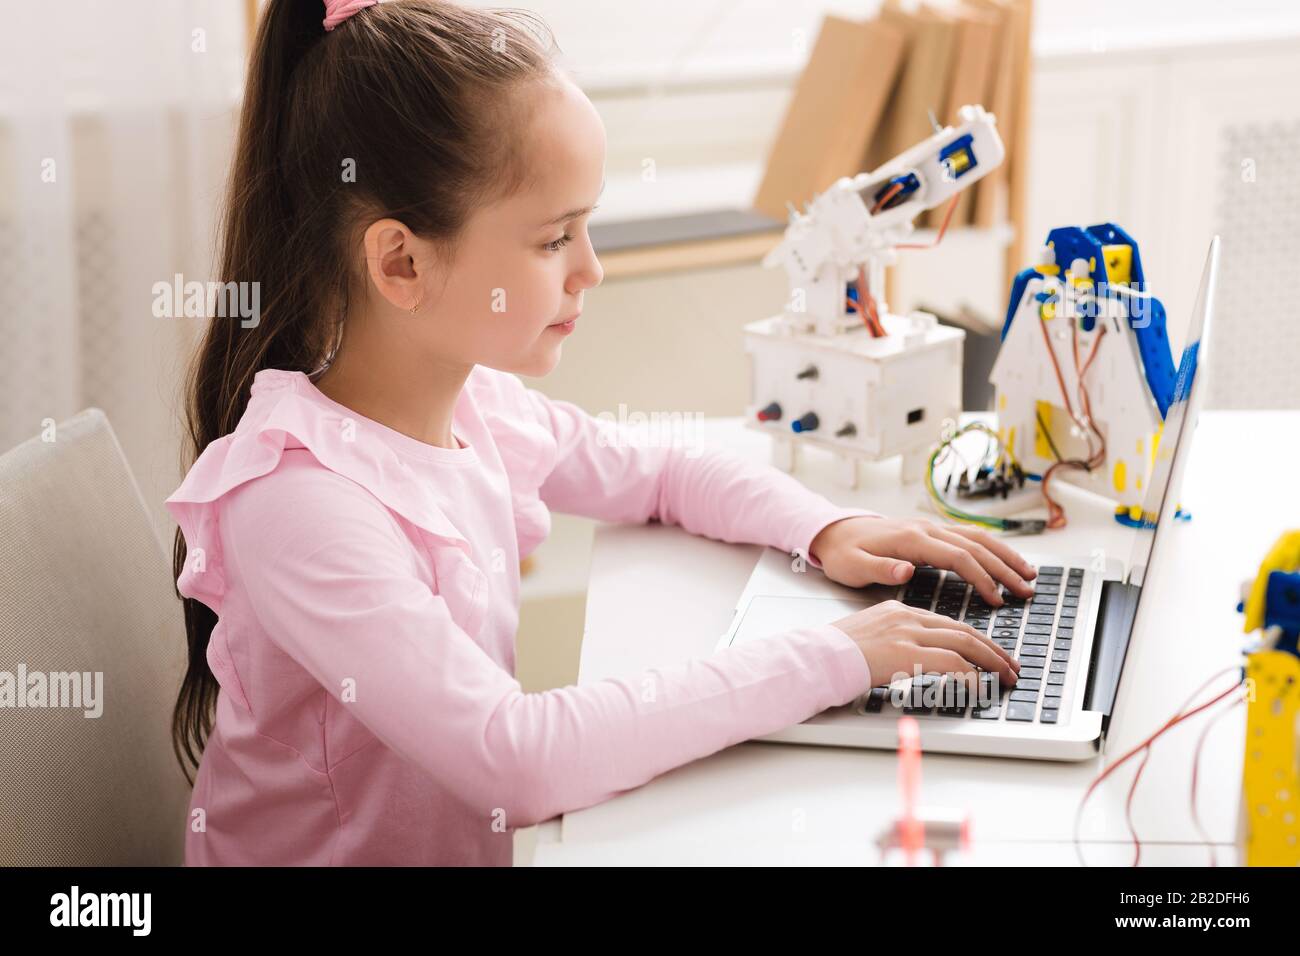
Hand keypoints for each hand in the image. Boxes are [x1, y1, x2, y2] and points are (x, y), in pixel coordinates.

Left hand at [809, 516, 1036, 606]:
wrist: (833, 532)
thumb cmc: (843, 554)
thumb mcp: (853, 566)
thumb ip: (880, 569)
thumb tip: (905, 570)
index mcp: (912, 539)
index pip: (958, 557)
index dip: (981, 578)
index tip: (997, 599)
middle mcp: (926, 529)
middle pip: (976, 546)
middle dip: (1004, 568)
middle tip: (1027, 590)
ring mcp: (930, 527)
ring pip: (978, 537)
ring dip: (1005, 555)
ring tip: (1029, 574)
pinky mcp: (930, 531)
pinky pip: (969, 537)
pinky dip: (992, 548)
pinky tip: (1005, 560)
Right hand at [831, 600, 1019, 688]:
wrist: (814, 656)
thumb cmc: (832, 654)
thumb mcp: (866, 638)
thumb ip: (891, 642)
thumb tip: (908, 659)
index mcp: (897, 610)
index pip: (946, 623)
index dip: (973, 639)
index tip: (988, 652)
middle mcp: (906, 617)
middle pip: (962, 630)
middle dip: (992, 649)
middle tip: (1010, 666)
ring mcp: (907, 633)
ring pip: (964, 643)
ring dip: (991, 662)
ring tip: (1006, 677)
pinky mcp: (907, 653)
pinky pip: (951, 663)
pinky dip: (971, 675)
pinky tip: (980, 687)